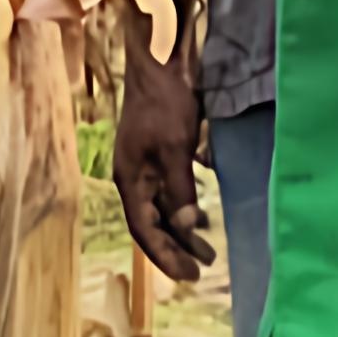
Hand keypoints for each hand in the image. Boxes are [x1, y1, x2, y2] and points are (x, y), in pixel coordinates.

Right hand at [111, 24, 219, 283]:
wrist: (157, 62)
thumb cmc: (164, 102)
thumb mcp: (174, 147)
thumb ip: (179, 189)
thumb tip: (185, 227)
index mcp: (130, 180)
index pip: (145, 230)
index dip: (165, 255)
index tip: (188, 274)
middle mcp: (134, 178)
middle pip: (153, 224)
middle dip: (175, 249)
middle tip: (201, 269)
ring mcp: (145, 166)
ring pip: (162, 209)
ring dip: (182, 230)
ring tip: (207, 249)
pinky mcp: (159, 154)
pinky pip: (170, 191)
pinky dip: (184, 206)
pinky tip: (200, 215)